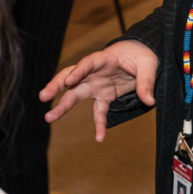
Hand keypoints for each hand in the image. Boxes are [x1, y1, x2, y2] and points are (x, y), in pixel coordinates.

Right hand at [41, 39, 158, 141]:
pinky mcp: (104, 95)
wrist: (141, 55)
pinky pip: (98, 111)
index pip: (87, 63)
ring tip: (49, 117)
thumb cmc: (141, 55)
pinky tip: (99, 138)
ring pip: (75, 94)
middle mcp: (95, 72)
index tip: (68, 81)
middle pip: (71, 77)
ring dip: (63, 106)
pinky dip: (99, 124)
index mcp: (103, 59)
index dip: (78, 71)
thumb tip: (149, 100)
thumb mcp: (148, 64)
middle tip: (43, 96)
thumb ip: (146, 82)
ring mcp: (96, 84)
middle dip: (56, 86)